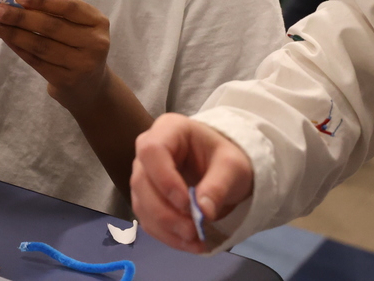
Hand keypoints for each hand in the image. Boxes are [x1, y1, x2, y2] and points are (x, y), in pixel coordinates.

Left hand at [0, 0, 110, 108]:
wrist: (90, 86)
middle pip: (51, 27)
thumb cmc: (78, 46)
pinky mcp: (67, 80)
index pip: (68, 7)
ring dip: (13, 33)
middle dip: (20, 17)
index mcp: (98, 22)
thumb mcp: (76, 26)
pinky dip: (18, 48)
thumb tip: (15, 2)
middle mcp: (95, 43)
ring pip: (40, 45)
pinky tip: (5, 38)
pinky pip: (36, 61)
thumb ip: (52, 14)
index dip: (43, 0)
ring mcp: (82, 64)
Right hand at [130, 113, 253, 252]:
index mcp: (168, 130)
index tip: (187, 204)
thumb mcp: (233, 167)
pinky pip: (147, 219)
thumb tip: (203, 213)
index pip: (152, 151)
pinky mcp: (145, 197)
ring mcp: (143, 174)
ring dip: (165, 227)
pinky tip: (189, 243)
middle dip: (165, 212)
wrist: (223, 169)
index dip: (164, 179)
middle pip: (141, 182)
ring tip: (195, 241)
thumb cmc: (226, 159)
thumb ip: (218, 186)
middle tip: (194, 231)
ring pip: (141, 203)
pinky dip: (166, 235)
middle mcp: (147, 149)